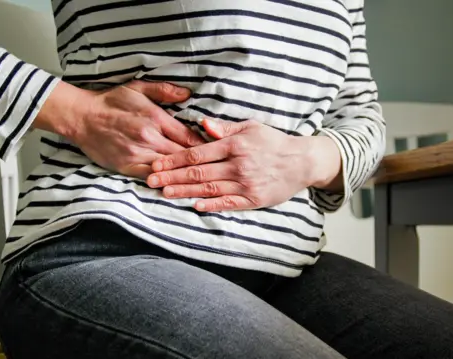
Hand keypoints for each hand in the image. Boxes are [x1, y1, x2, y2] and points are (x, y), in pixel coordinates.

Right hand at [37, 80, 205, 178]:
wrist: (81, 117)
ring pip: (170, 169)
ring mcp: (139, 154)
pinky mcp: (127, 166)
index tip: (217, 150)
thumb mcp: (138, 87)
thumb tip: (188, 94)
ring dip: (186, 174)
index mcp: (156, 119)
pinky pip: (152, 178)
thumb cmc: (111, 101)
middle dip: (201, 162)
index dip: (205, 145)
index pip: (189, 137)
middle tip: (218, 169)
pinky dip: (166, 182)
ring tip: (204, 181)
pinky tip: (178, 186)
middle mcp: (150, 138)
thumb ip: (165, 90)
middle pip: (184, 155)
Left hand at [146, 118, 318, 211]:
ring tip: (165, 193)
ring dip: (185, 191)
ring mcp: (246, 184)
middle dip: (171, 177)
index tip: (156, 164)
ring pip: (209, 189)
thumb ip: (225, 127)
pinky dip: (212, 205)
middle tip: (151, 181)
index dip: (173, 160)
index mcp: (234, 145)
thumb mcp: (251, 127)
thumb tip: (202, 124)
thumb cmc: (273, 142)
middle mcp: (238, 165)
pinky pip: (229, 203)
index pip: (197, 154)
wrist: (302, 162)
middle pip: (198, 172)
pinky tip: (195, 206)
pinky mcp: (254, 199)